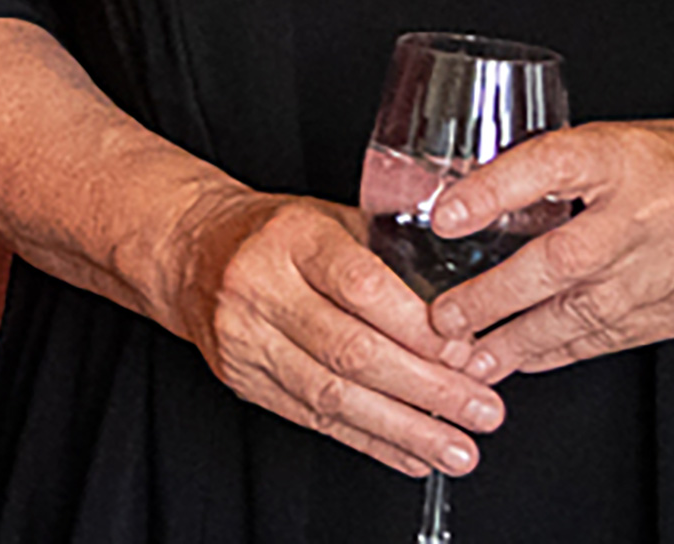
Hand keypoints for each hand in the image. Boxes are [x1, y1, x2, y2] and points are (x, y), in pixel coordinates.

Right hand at [156, 187, 503, 478]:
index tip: (470, 353)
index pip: (361, 287)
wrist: (191, 251)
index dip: (420, 328)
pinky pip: (313, 420)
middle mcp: (261, 287)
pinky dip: (370, 442)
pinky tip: (412, 456)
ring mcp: (246, 338)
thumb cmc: (277, 234)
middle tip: (483, 410)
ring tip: (458, 449)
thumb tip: (475, 293)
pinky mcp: (244, 379)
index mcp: (292, 238)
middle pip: (351, 350)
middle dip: (428, 389)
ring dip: (404, 429)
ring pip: (332, 395)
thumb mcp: (334, 217)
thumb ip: (396, 249)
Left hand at [418, 115, 673, 371]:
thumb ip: (560, 169)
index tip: (444, 216)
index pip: (551, 165)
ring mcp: (671, 269)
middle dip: (496, 296)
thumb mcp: (626, 141)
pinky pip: (612, 337)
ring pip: (585, 313)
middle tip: (444, 318)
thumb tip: (467, 190)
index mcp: (626, 156)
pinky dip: (563, 351)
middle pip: (561, 259)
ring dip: (521, 340)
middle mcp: (648, 213)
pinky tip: (525, 359)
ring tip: (471, 357)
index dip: (493, 190)